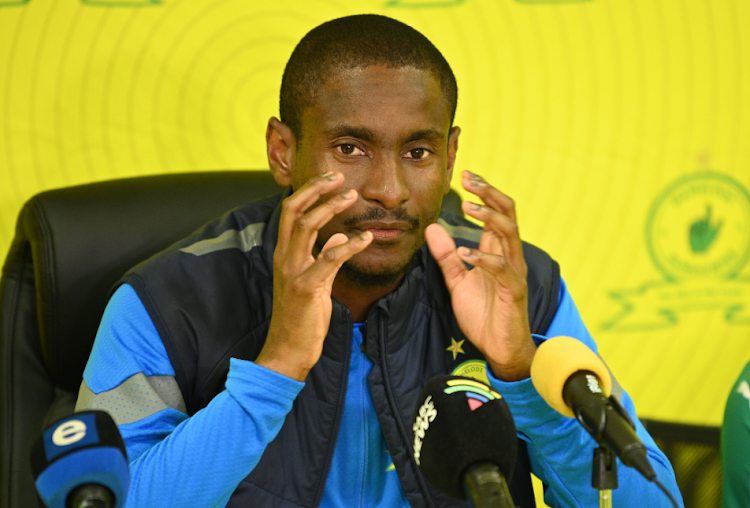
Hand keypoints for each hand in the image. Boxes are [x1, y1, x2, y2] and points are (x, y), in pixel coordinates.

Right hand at [255, 172, 372, 380]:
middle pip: (294, 210)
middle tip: (339, 176)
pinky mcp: (306, 288)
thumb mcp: (313, 283)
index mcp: (285, 253)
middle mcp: (284, 257)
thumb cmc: (301, 317)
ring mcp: (293, 271)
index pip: (291, 211)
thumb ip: (322, 258)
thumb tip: (335, 238)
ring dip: (330, 207)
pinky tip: (365, 238)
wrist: (288, 350)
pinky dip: (348, 245)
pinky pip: (328, 259)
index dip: (310, 190)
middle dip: (316, 188)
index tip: (331, 177)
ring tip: (352, 196)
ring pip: (306, 227)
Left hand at [425, 171, 534, 381]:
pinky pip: (502, 269)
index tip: (466, 175)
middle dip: (489, 194)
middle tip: (469, 179)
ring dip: (489, 218)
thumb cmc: (483, 314)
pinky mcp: (513, 292)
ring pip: (510, 234)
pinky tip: (464, 253)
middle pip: (507, 214)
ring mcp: (513, 273)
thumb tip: (432, 228)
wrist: (499, 348)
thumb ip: (446, 256)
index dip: (483, 193)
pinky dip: (483, 258)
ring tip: (468, 206)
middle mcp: (509, 257)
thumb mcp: (458, 281)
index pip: (495, 213)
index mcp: (497, 252)